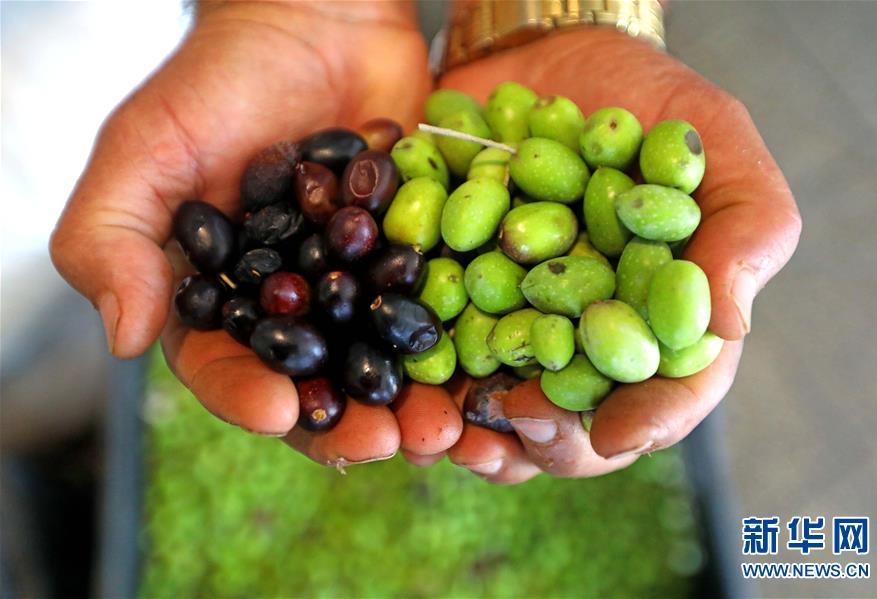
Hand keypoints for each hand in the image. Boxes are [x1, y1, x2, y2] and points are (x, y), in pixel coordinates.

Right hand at [50, 2, 462, 464]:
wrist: (315, 23)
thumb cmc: (220, 82)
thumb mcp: (146, 150)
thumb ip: (111, 238)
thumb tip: (123, 338)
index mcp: (219, 301)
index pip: (225, 368)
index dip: (250, 398)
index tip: (285, 414)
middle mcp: (289, 309)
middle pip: (316, 384)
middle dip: (349, 423)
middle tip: (389, 444)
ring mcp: (356, 290)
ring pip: (383, 364)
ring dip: (414, 404)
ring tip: (446, 430)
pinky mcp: (411, 264)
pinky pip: (436, 314)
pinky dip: (459, 347)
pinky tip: (484, 373)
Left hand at [432, 28, 800, 482]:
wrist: (543, 61)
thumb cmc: (640, 102)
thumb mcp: (708, 139)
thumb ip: (743, 223)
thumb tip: (729, 325)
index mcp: (662, 315)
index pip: (671, 388)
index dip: (649, 419)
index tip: (614, 434)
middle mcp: (592, 335)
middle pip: (585, 417)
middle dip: (555, 441)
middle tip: (522, 428)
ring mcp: (524, 327)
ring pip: (511, 410)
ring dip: (485, 437)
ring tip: (459, 438)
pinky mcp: (461, 306)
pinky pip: (444, 360)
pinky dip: (428, 385)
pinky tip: (409, 395)